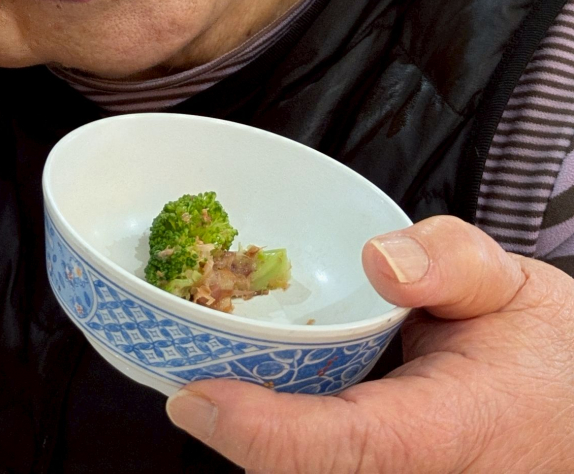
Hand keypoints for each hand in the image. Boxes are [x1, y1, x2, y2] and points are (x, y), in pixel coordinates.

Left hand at [165, 216, 573, 472]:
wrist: (573, 410)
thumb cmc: (545, 354)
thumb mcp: (510, 285)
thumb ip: (451, 262)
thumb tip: (381, 260)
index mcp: (442, 436)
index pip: (341, 450)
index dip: (259, 432)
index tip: (193, 395)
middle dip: (235, 434)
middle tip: (180, 370)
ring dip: (253, 439)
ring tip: (204, 375)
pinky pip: (322, 466)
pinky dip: (278, 437)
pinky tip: (250, 395)